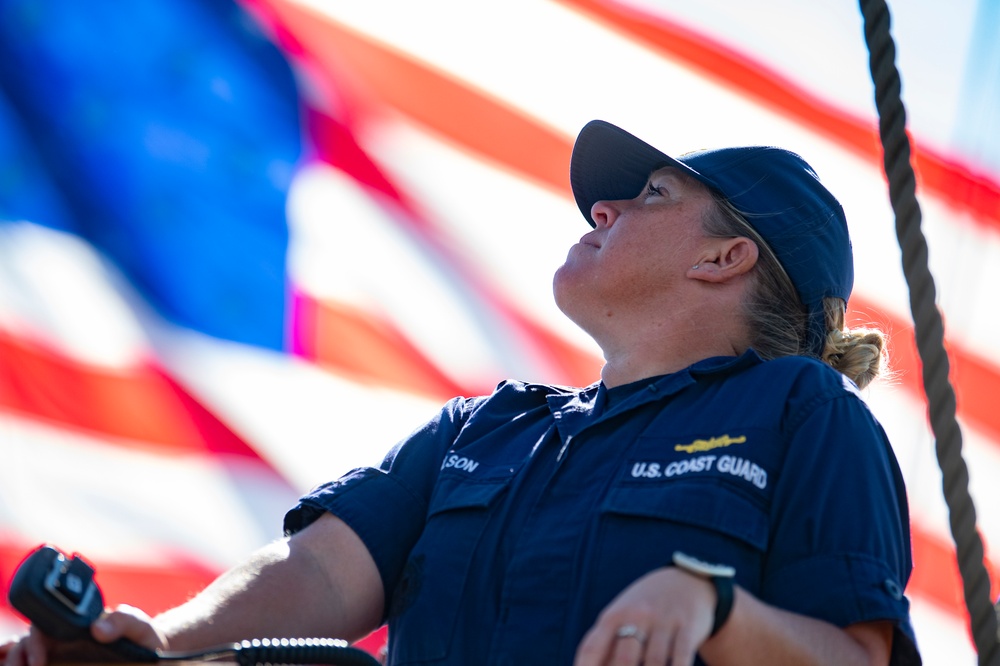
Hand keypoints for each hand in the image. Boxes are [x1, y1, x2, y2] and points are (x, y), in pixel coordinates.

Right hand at [1, 605, 166, 665]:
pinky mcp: (66, 665)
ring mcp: (63, 654)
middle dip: (19, 656)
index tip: (39, 659)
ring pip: (27, 656)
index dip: (35, 640)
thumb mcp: (139, 625)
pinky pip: (42, 663)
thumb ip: (123, 620)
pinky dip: (30, 665)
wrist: (152, 651)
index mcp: (78, 624)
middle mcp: (65, 638)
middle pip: (28, 643)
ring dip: (19, 662)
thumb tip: (98, 627)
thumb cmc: (143, 636)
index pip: (45, 624)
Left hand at [574, 566, 716, 665]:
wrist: (686, 580)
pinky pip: (681, 660)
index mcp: (613, 615)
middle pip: (624, 661)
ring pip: (655, 664)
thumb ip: (604, 644)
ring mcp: (663, 621)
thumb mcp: (620, 615)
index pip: (592, 648)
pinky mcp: (688, 628)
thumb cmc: (643, 609)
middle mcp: (637, 616)